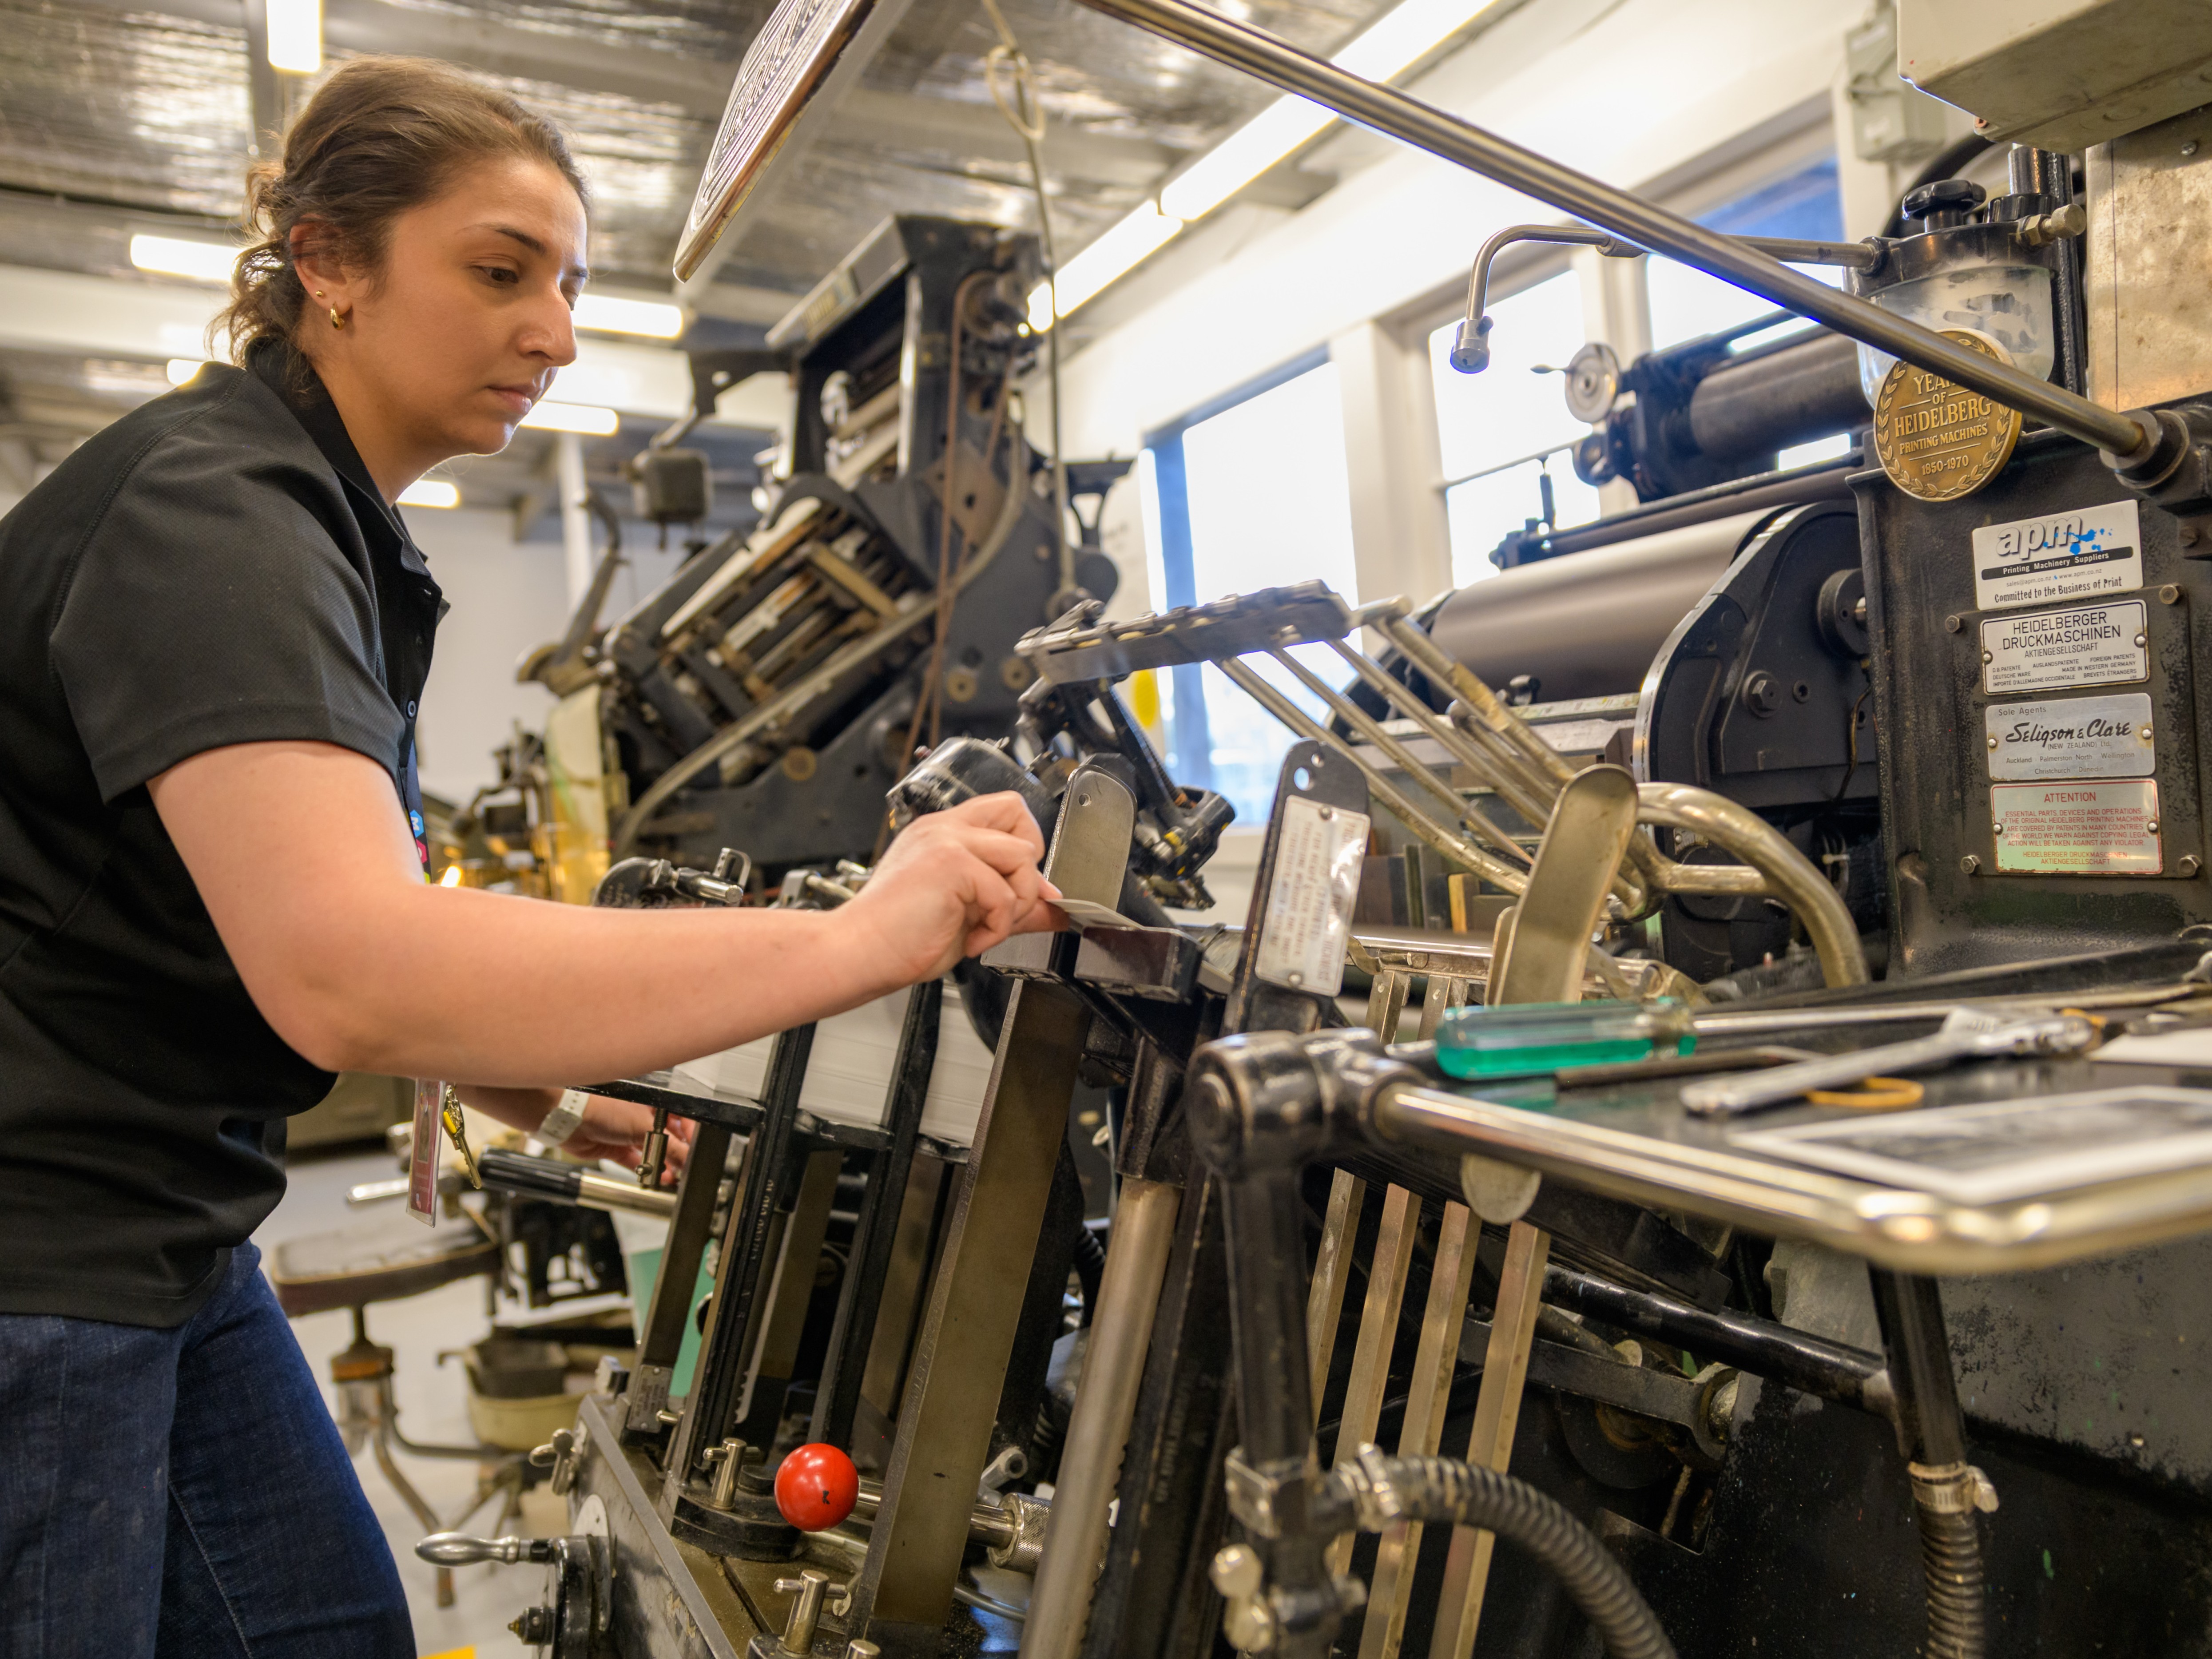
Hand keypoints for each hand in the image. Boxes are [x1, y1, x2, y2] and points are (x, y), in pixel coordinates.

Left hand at [564, 1095, 695, 1184]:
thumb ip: (671, 1147)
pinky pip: (636, 1161)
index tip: (696, 1148)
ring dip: (663, 1164)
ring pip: (653, 1150)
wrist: (572, 1118)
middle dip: (677, 1152)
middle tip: (686, 1166)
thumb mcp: (646, 1127)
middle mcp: (642, 1116)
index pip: (680, 1118)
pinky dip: (647, 1171)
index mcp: (653, 1103)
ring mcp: (628, 1133)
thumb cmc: (605, 1108)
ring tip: (674, 1176)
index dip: (690, 1133)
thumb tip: (689, 1160)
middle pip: (667, 1137)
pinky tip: (658, 1178)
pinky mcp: (616, 1148)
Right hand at [838, 792, 1064, 984]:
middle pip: (1017, 811)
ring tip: (985, 927)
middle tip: (1006, 901)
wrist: (858, 954)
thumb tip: (1055, 905)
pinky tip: (971, 940)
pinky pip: (1005, 892)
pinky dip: (997, 927)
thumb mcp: (968, 916)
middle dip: (1028, 862)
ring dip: (1015, 903)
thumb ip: (1011, 904)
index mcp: (942, 834)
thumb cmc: (899, 939)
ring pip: (1022, 856)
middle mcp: (944, 828)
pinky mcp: (950, 862)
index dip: (1024, 848)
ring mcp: (946, 840)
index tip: (1018, 890)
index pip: (1003, 813)